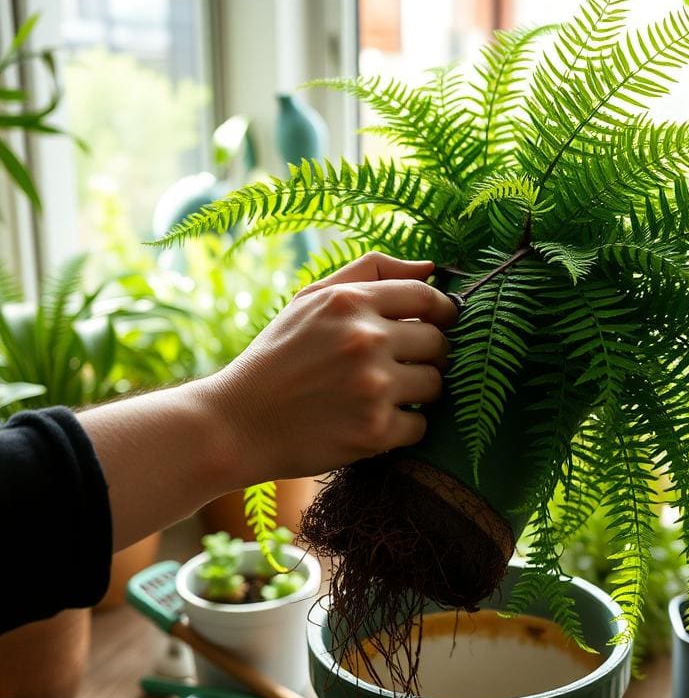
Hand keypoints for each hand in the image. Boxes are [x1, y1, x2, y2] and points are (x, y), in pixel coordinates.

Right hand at [201, 252, 458, 480]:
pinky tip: (374, 421)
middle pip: (438, 343)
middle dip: (429, 355)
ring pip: (435, 385)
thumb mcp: (311, 299)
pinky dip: (404, 428)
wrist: (236, 423)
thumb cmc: (278, 356)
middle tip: (405, 366)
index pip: (427, 297)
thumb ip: (371, 271)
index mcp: (350, 302)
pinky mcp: (375, 431)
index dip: (443, 311)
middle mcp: (365, 340)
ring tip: (385, 394)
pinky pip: (421, 426)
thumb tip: (431, 266)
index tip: (440, 323)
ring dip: (419, 392)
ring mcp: (373, 387)